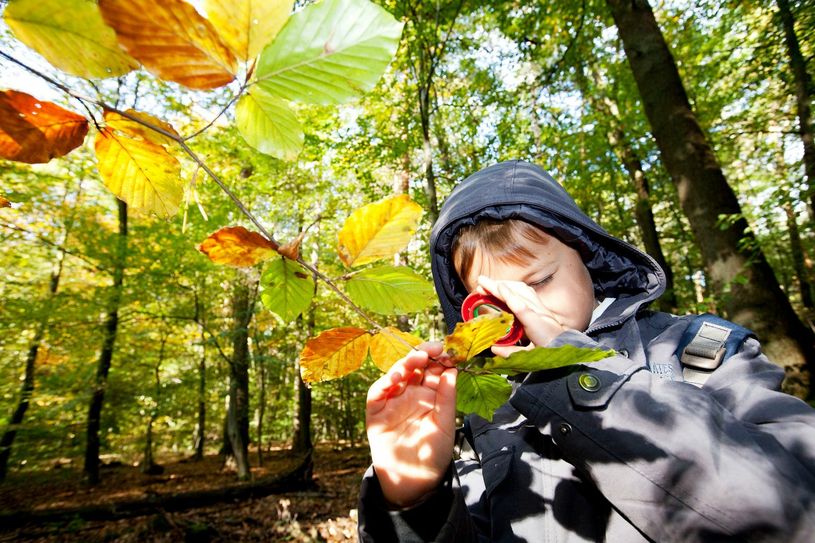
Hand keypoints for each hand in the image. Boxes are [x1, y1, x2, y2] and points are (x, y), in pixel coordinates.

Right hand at [366, 342, 456, 507]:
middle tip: (433, 348)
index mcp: (430, 395)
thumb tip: (452, 369)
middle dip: (423, 354)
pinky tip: (396, 377)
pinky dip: (385, 381)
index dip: (440, 358)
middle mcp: (411, 394)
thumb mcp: (445, 424)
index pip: (433, 369)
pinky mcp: (376, 412)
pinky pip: (378, 392)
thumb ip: (447, 398)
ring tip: (417, 358)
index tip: (449, 350)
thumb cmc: (433, 453)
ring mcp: (393, 401)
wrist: (414, 481)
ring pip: (396, 374)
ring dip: (405, 363)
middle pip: (414, 367)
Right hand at [476, 275, 566, 356]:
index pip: (521, 307)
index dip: (509, 296)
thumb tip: (493, 348)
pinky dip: (512, 286)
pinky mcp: (539, 304)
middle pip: (518, 293)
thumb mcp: (529, 355)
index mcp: (535, 324)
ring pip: (521, 289)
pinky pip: (526, 291)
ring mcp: (539, 306)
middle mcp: (538, 311)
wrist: (565, 346)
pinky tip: (505, 286)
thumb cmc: (549, 350)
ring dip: (504, 284)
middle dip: (498, 285)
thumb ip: (511, 352)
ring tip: (490, 284)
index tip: (497, 287)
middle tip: (481, 282)